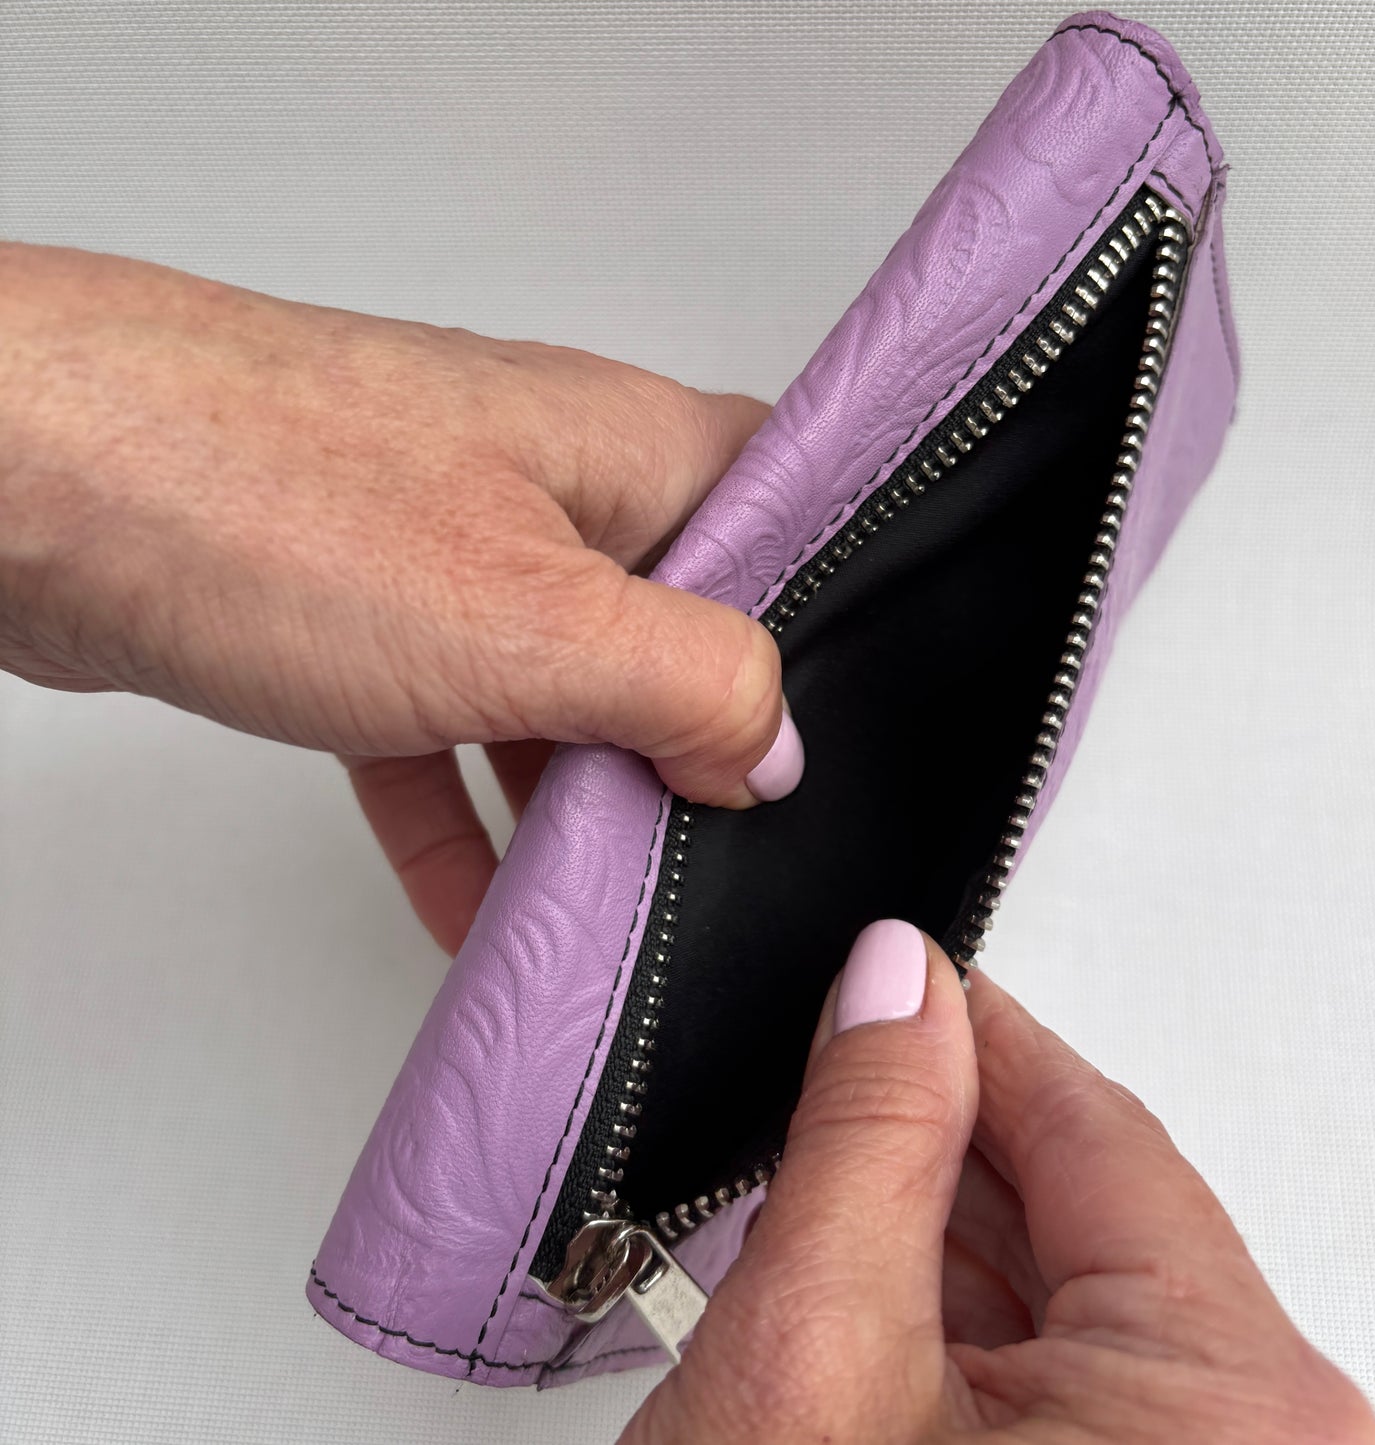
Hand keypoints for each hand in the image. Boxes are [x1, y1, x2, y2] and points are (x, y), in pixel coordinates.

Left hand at [0, 244, 794, 951]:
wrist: (28, 481)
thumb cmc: (258, 492)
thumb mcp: (532, 621)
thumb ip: (685, 684)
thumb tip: (770, 746)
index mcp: (630, 448)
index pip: (787, 515)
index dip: (825, 622)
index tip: (834, 734)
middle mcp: (550, 486)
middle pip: (673, 622)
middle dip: (696, 735)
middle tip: (721, 838)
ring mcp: (451, 548)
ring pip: (554, 688)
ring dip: (575, 795)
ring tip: (610, 899)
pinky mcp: (360, 612)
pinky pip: (443, 729)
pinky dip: (461, 815)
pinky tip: (476, 906)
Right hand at [625, 923, 1374, 1444]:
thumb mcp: (813, 1356)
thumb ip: (867, 1137)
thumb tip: (893, 984)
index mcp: (1239, 1410)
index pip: (1098, 1132)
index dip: (977, 1033)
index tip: (901, 973)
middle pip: (1089, 1217)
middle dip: (941, 1141)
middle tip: (832, 1073)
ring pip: (1068, 1304)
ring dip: (938, 1239)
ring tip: (821, 1196)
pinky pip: (1062, 1388)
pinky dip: (957, 1333)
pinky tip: (866, 1305)